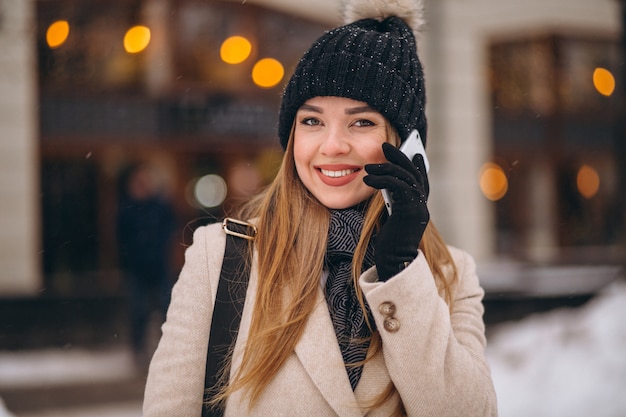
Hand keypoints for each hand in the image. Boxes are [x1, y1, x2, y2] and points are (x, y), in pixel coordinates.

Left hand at [363, 142, 429, 280]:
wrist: (394, 264)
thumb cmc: (390, 246)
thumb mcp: (391, 220)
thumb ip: (393, 203)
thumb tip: (384, 185)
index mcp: (419, 208)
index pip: (421, 180)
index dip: (416, 165)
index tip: (412, 152)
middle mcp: (422, 207)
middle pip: (415, 173)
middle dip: (400, 157)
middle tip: (385, 145)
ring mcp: (418, 209)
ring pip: (406, 177)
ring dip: (387, 166)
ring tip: (368, 165)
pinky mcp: (410, 212)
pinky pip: (397, 187)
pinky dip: (382, 179)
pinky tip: (368, 178)